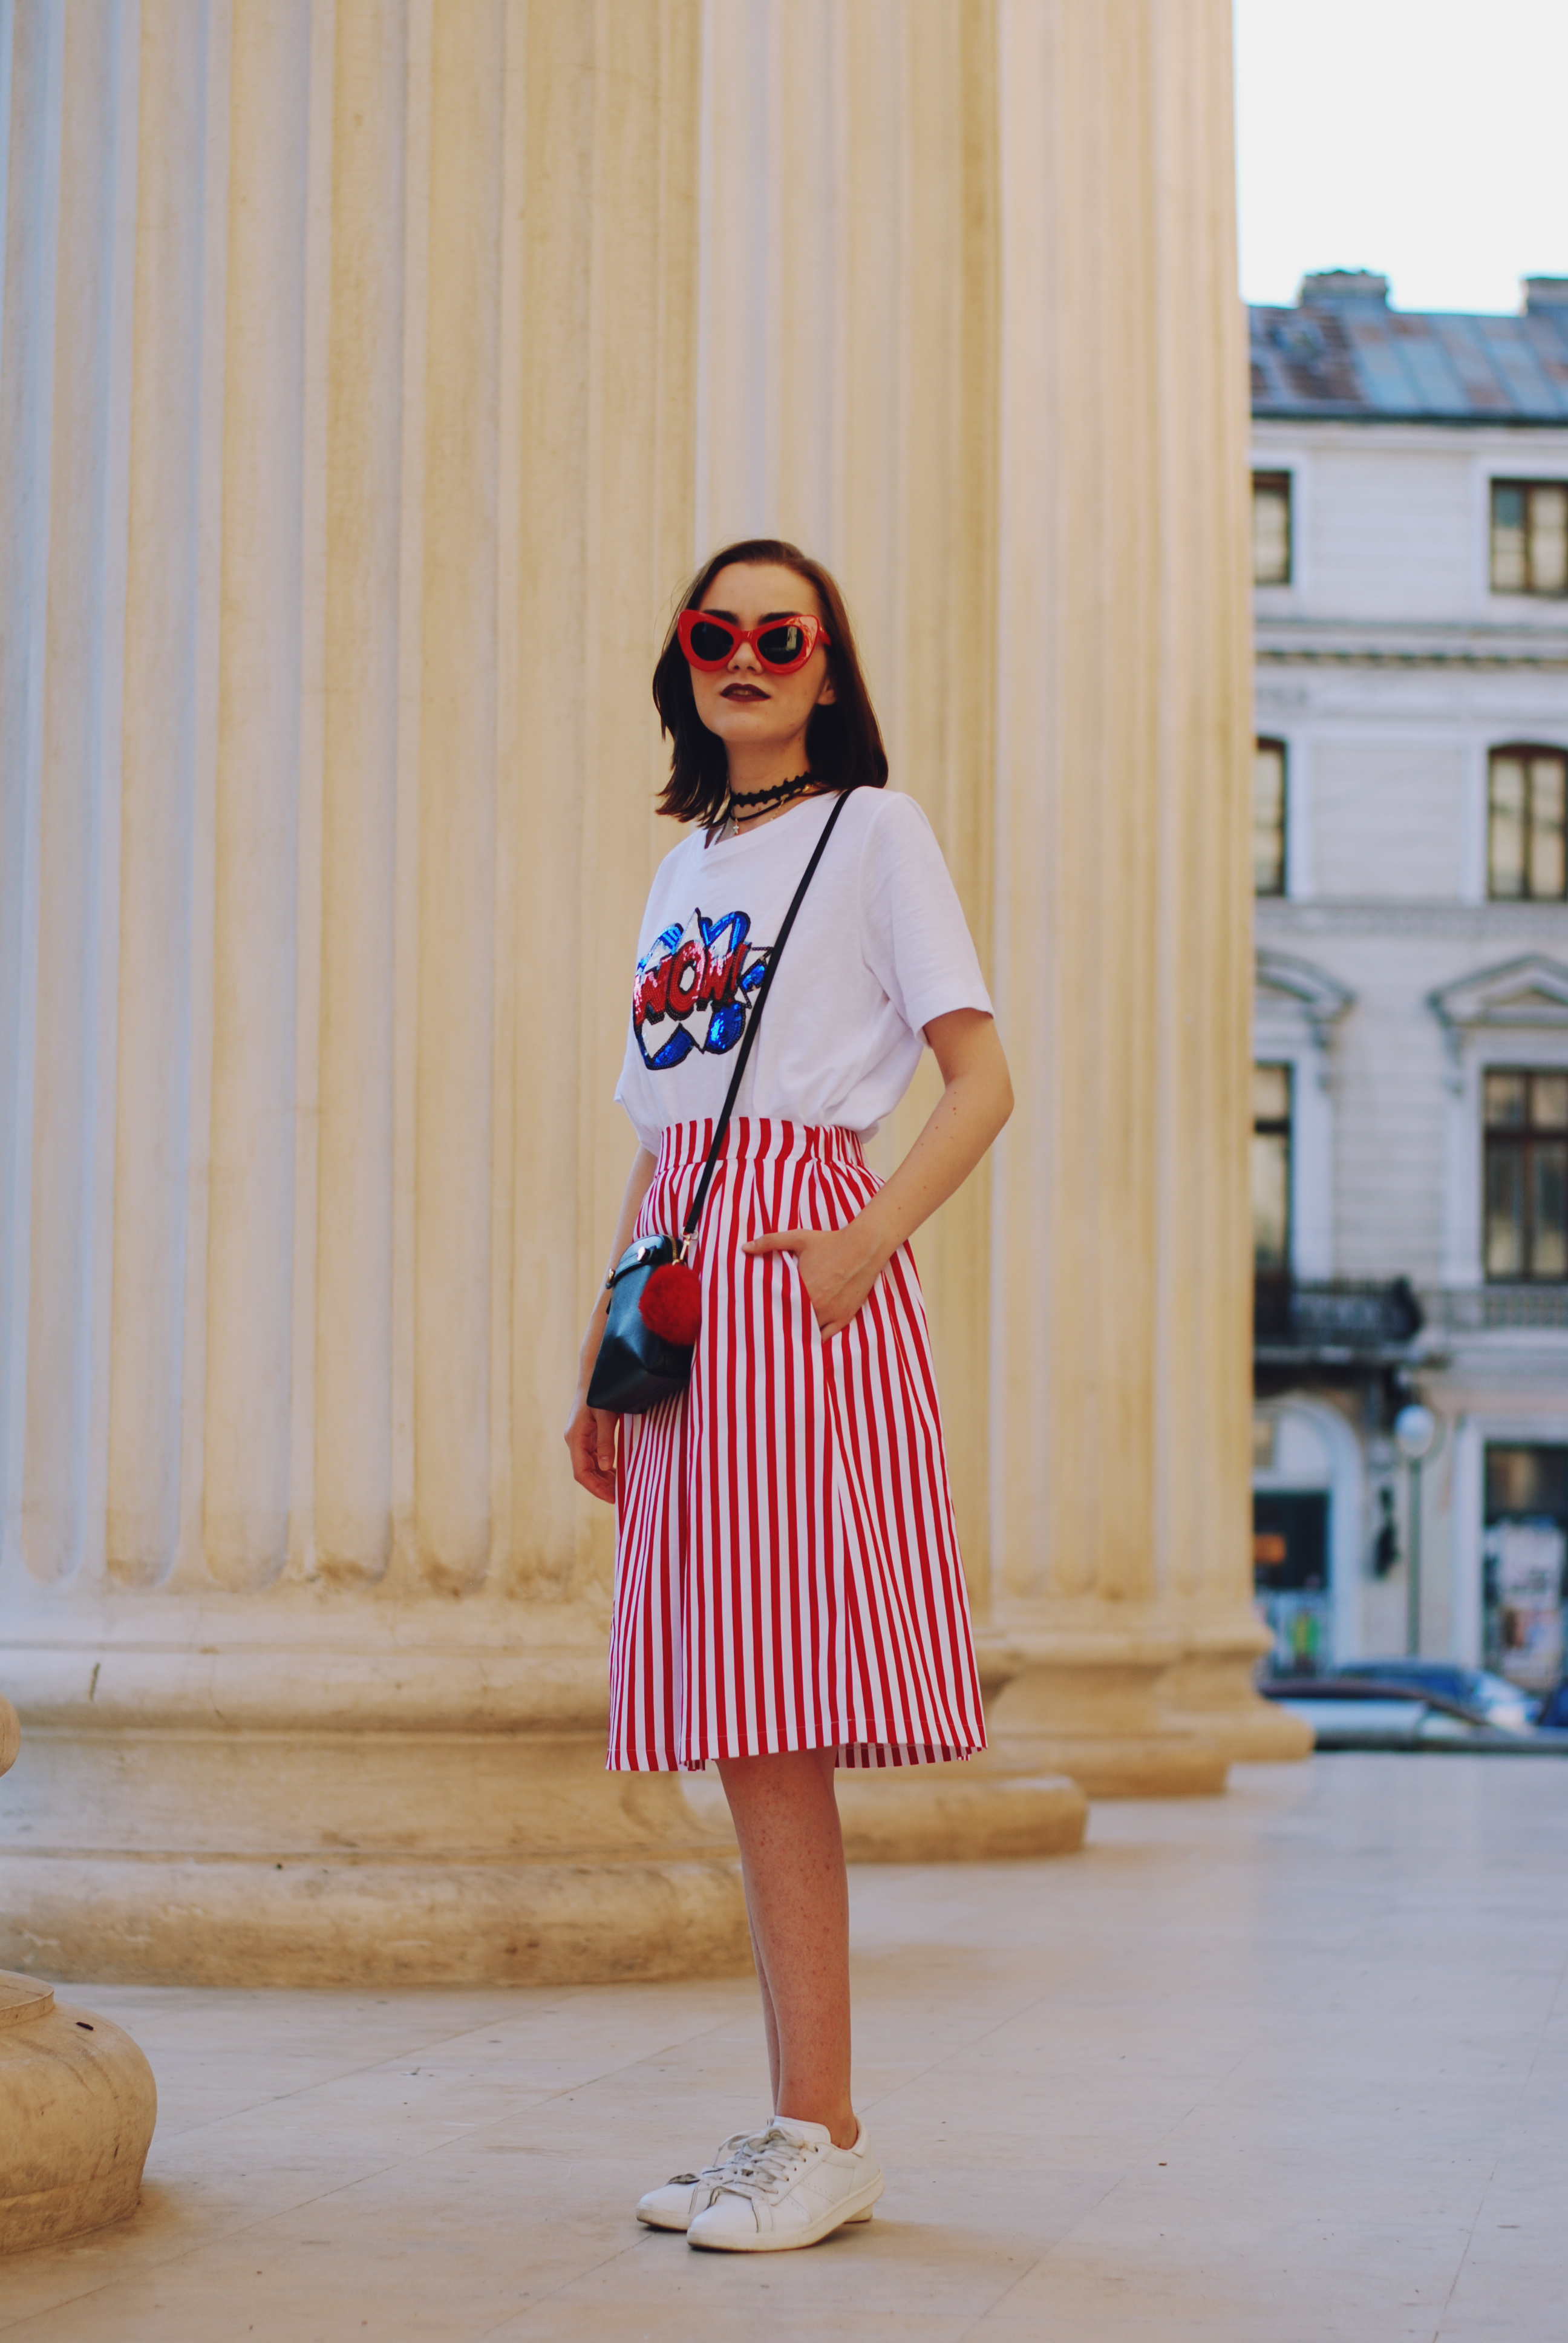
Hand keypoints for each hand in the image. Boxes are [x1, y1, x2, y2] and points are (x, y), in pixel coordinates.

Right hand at [564, 1397, 618, 1503]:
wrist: (594, 1373)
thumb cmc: (600, 1392)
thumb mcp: (606, 1416)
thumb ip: (606, 1441)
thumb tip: (606, 1467)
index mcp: (575, 1438)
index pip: (582, 1473)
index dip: (596, 1488)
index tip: (613, 1499)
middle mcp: (574, 1440)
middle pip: (585, 1471)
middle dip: (601, 1486)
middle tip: (621, 1496)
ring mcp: (579, 1437)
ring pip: (589, 1465)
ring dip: (603, 1477)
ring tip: (621, 1486)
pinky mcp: (586, 1433)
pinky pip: (593, 1455)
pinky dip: (604, 1466)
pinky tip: (617, 1470)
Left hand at [742, 1219, 889, 1338]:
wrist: (863, 1247)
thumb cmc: (830, 1241)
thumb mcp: (798, 1238)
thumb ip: (770, 1242)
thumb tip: (744, 1247)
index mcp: (802, 1288)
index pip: (777, 1309)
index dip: (767, 1314)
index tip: (758, 1317)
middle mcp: (816, 1305)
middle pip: (791, 1325)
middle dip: (780, 1328)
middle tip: (767, 1332)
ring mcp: (830, 1314)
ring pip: (807, 1334)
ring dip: (797, 1336)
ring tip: (784, 1338)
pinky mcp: (844, 1318)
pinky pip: (826, 1338)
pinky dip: (816, 1340)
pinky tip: (806, 1341)